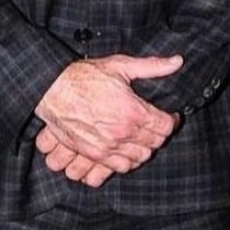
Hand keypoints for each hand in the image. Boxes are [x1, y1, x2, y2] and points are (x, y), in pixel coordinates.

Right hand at [35, 52, 182, 175]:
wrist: (52, 89)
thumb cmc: (84, 76)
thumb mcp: (120, 65)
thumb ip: (152, 66)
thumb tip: (177, 62)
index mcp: (133, 111)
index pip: (166, 126)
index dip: (172, 120)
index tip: (170, 116)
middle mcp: (122, 132)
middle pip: (155, 144)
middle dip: (158, 135)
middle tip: (154, 125)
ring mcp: (107, 146)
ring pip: (140, 158)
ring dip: (144, 149)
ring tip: (140, 138)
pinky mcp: (93, 154)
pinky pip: (119, 167)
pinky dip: (127, 161)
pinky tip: (125, 150)